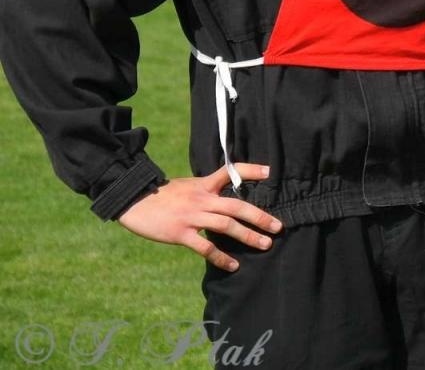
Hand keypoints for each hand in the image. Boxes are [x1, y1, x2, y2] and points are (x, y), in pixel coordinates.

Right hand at [116, 163, 281, 271]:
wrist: (132, 200)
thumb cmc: (161, 194)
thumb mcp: (187, 186)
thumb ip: (206, 190)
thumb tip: (224, 198)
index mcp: (204, 185)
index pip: (231, 172)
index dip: (251, 171)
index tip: (270, 172)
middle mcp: (202, 199)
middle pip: (237, 206)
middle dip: (260, 217)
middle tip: (279, 227)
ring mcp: (192, 217)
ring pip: (226, 226)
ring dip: (248, 236)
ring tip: (265, 244)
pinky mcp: (180, 233)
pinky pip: (205, 247)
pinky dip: (221, 257)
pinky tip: (233, 265)